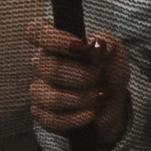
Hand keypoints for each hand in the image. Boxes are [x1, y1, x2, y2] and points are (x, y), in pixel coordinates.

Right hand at [27, 17, 132, 148]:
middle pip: (48, 67)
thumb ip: (109, 44)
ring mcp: (39, 90)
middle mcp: (42, 64)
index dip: (55, 38)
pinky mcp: (42, 114)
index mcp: (54, 43)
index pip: (36, 31)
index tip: (80, 46)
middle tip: (101, 78)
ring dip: (81, 99)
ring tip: (100, 98)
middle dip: (82, 75)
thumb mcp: (115, 55)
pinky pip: (52, 119)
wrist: (111, 106)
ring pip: (52, 96)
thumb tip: (100, 45)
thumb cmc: (108, 74)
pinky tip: (91, 114)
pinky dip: (77, 118)